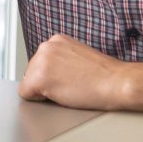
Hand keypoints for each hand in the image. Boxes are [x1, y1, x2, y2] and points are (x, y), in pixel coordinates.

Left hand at [16, 34, 134, 110]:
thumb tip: (50, 72)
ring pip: (28, 84)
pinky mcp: (39, 78)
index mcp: (56, 40)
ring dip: (44, 91)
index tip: (68, 78)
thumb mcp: (77, 58)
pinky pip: (25, 95)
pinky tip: (61, 94)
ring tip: (69, 89)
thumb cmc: (104, 75)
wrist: (117, 82)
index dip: (52, 76)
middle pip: (30, 72)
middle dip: (46, 83)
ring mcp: (41, 61)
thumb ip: (60, 60)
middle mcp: (46, 46)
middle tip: (70, 85)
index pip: (39, 63)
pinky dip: (39, 100)